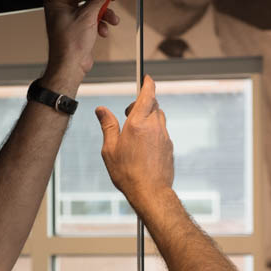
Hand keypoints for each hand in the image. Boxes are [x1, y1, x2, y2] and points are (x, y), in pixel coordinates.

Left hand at [44, 0, 118, 76]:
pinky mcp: (77, 27)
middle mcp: (61, 8)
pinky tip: (102, 30)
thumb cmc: (69, 45)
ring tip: (111, 19)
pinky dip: (100, 23)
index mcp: (57, 1)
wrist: (71, 66)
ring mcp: (69, 18)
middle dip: (102, 2)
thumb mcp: (88, 16)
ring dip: (104, 14)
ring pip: (91, 8)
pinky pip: (92, 19)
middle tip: (112, 0)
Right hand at [95, 75, 173, 206]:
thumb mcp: (110, 149)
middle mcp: (154, 126)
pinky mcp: (169, 147)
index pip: (148, 94)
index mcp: (138, 123)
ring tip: (136, 130)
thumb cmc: (127, 173)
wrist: (150, 192)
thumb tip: (101, 110)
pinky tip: (144, 146)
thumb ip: (108, 126)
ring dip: (150, 116)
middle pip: (154, 104)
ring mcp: (164, 136)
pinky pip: (162, 132)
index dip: (148, 84)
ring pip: (159, 117)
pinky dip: (154, 131)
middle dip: (143, 103)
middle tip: (129, 113)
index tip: (147, 78)